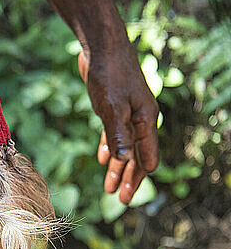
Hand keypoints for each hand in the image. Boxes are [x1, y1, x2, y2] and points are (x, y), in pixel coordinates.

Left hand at [78, 47, 158, 203]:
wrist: (102, 47)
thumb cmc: (110, 75)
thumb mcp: (113, 105)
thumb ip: (118, 132)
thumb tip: (122, 160)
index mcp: (145, 121)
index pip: (144, 157)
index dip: (136, 178)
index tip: (127, 196)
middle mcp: (139, 119)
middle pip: (136, 156)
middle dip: (128, 178)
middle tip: (121, 200)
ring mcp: (127, 114)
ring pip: (124, 147)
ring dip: (117, 167)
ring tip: (110, 187)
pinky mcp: (113, 107)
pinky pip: (114, 134)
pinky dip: (109, 147)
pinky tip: (103, 159)